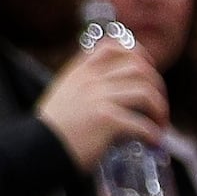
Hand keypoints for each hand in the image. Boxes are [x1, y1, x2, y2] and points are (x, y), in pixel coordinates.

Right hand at [36, 42, 164, 172]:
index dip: (139, 55)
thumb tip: (120, 91)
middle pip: (139, 68)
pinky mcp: (105, 119)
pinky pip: (142, 123)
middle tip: (158, 108)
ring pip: (145, 92)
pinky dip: (153, 133)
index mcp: (80, 71)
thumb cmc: (53, 129)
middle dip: (157, 87)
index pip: (113, 46)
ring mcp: (98, 98)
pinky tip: (152, 142)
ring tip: (159, 125)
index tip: (149, 72)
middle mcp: (90, 80)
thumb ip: (88, 85)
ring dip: (160, 110)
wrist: (36, 150)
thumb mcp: (65, 94)